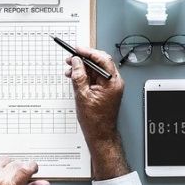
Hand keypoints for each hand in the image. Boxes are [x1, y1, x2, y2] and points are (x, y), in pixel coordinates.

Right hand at [65, 47, 129, 179]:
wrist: (100, 134)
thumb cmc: (95, 121)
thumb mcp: (82, 95)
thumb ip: (79, 76)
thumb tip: (76, 62)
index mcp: (112, 82)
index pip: (102, 59)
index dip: (88, 52)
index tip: (77, 50)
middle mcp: (114, 82)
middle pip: (100, 62)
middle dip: (84, 59)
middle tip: (71, 58)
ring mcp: (110, 86)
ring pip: (96, 70)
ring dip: (82, 68)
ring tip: (70, 70)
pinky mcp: (106, 90)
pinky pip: (95, 77)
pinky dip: (85, 76)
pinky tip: (75, 77)